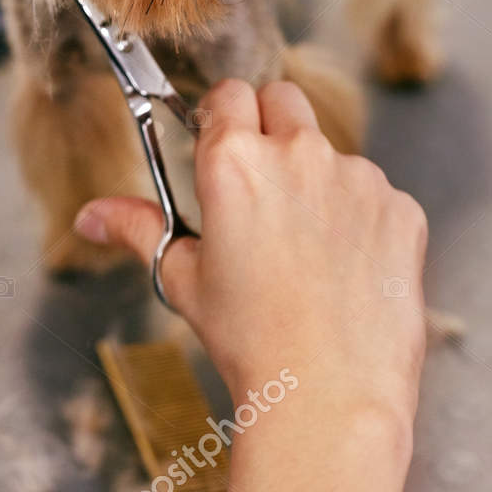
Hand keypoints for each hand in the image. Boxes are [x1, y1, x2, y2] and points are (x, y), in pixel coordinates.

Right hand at [74, 77, 427, 426]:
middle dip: (269, 126)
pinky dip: (360, 219)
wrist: (330, 396)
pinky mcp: (400, 207)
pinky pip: (374, 194)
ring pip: (331, 152)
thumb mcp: (183, 279)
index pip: (228, 95)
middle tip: (261, 184)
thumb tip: (91, 216)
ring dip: (316, 180)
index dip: (222, 119)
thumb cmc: (251, 342)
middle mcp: (298, 154)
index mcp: (234, 162)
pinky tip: (345, 270)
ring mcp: (358, 177)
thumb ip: (138, 229)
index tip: (222, 145)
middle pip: (282, 99)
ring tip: (304, 251)